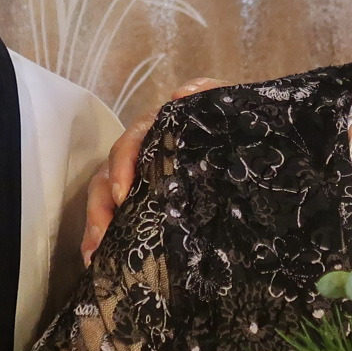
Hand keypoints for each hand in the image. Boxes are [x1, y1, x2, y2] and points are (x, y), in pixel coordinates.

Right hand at [80, 77, 221, 261]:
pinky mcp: (147, 203)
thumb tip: (179, 93)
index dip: (121, 164)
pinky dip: (104, 236)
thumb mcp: (226, 108)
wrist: (257, 152)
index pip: (131, 143)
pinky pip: (118, 217)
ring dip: (96, 223)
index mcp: (159, 131)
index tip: (121, 192)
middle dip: (100, 204)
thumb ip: (209, 93)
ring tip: (94, 252)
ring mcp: (142, 180)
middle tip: (103, 233)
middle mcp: (144, 155)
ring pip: (105, 197)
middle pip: (108, 174)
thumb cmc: (235, 127)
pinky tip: (97, 258)